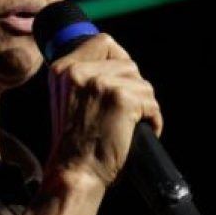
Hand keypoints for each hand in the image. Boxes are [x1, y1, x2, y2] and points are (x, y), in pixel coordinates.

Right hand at [43, 34, 162, 191]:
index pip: (102, 42)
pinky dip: (152, 120)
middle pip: (128, 64)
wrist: (74, 173)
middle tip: (123, 115)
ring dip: (143, 106)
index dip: (118, 59)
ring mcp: (100, 82)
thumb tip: (119, 65)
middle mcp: (79, 71)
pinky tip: (136, 133)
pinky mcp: (121, 98)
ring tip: (128, 126)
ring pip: (142, 84)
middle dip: (133, 88)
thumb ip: (84, 79)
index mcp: (63, 69)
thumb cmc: (75, 145)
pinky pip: (151, 103)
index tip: (122, 81)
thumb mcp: (67, 101)